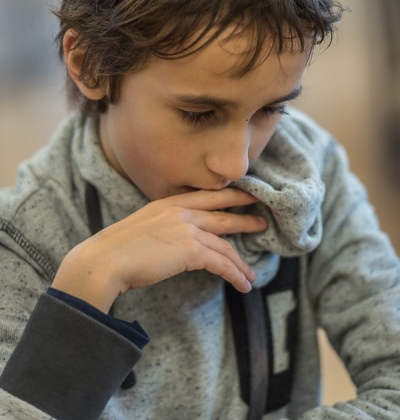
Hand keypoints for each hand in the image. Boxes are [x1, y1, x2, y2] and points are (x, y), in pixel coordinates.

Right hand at [52, 188, 266, 311]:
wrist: (103, 261)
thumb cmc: (116, 249)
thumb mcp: (142, 227)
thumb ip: (162, 227)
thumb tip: (174, 241)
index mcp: (168, 203)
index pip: (207, 197)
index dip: (229, 196)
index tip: (245, 196)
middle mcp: (181, 212)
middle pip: (222, 212)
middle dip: (245, 217)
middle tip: (262, 221)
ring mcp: (187, 229)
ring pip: (225, 244)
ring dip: (241, 262)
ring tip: (252, 274)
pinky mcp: (190, 251)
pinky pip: (222, 263)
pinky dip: (235, 275)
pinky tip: (242, 284)